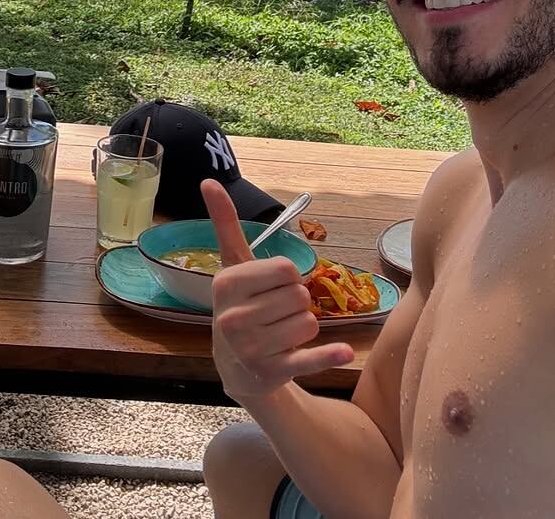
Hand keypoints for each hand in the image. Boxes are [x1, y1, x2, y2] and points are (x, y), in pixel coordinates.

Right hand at [202, 180, 353, 402]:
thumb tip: (209, 180)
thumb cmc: (239, 305)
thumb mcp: (232, 266)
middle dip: (296, 303)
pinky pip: (310, 359)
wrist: (236, 367)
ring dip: (304, 327)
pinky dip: (329, 355)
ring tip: (281, 335)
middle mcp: (233, 317)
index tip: (270, 288)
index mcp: (226, 284)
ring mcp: (251, 348)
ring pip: (309, 322)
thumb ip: (225, 224)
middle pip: (299, 296)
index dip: (287, 277)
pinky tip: (345, 352)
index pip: (285, 268)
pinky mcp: (272, 372)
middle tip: (276, 315)